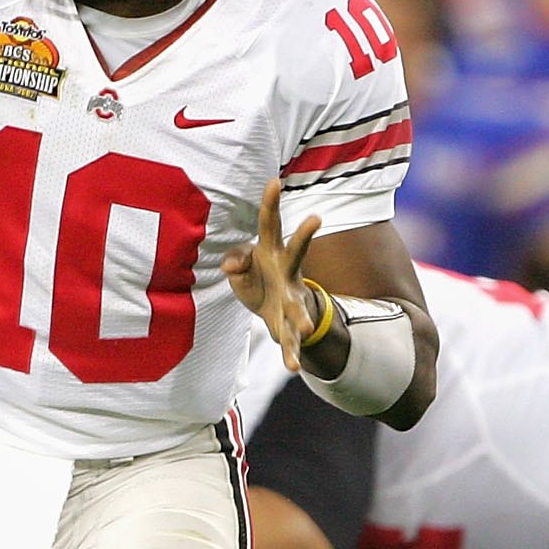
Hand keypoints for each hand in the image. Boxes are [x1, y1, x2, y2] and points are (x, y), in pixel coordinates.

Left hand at [221, 180, 324, 373]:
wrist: (274, 308)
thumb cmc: (256, 277)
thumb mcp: (241, 266)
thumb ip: (236, 260)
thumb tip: (232, 265)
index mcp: (272, 252)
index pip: (271, 224)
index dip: (271, 203)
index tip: (273, 181)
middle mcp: (287, 271)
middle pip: (298, 251)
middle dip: (305, 235)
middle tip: (316, 216)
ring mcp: (291, 298)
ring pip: (299, 304)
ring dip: (301, 316)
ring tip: (303, 327)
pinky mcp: (287, 324)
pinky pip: (290, 341)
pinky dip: (291, 354)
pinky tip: (293, 368)